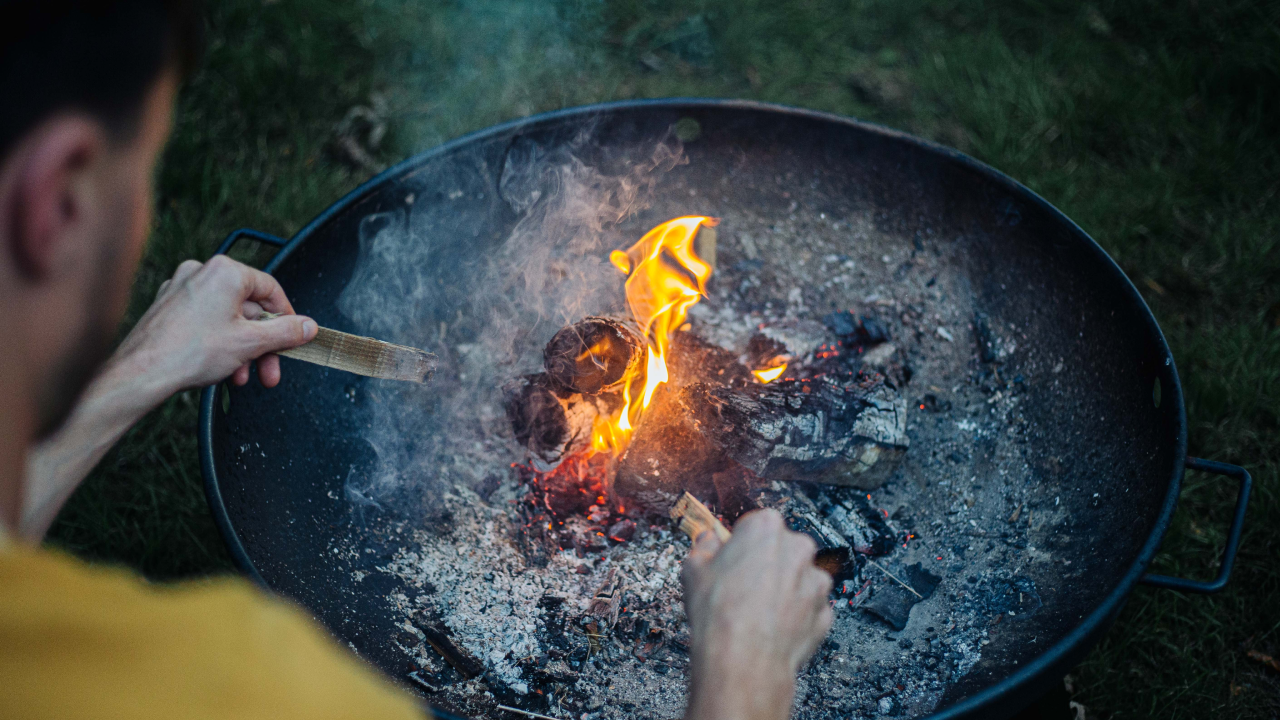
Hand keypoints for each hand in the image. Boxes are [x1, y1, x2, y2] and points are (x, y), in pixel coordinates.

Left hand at [116, 255, 316, 393]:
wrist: (141, 373)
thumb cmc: (190, 353)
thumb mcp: (251, 344)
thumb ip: (286, 332)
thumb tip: (308, 327)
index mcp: (224, 271)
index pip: (271, 289)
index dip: (288, 317)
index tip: (295, 336)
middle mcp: (201, 272)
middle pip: (248, 308)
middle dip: (263, 344)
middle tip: (271, 369)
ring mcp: (181, 288)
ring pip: (227, 318)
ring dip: (242, 349)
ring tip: (244, 377)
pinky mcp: (167, 307)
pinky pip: (206, 321)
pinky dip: (220, 343)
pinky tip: (223, 368)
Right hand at [681, 510, 833, 719]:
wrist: (743, 659)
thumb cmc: (719, 613)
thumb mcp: (693, 569)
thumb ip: (704, 546)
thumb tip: (708, 541)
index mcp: (766, 527)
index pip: (755, 525)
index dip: (741, 544)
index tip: (732, 559)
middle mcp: (798, 548)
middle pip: (781, 549)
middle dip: (766, 564)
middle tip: (743, 587)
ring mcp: (816, 581)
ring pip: (798, 579)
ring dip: (783, 590)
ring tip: (756, 611)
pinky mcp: (825, 611)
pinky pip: (808, 608)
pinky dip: (795, 615)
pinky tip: (772, 626)